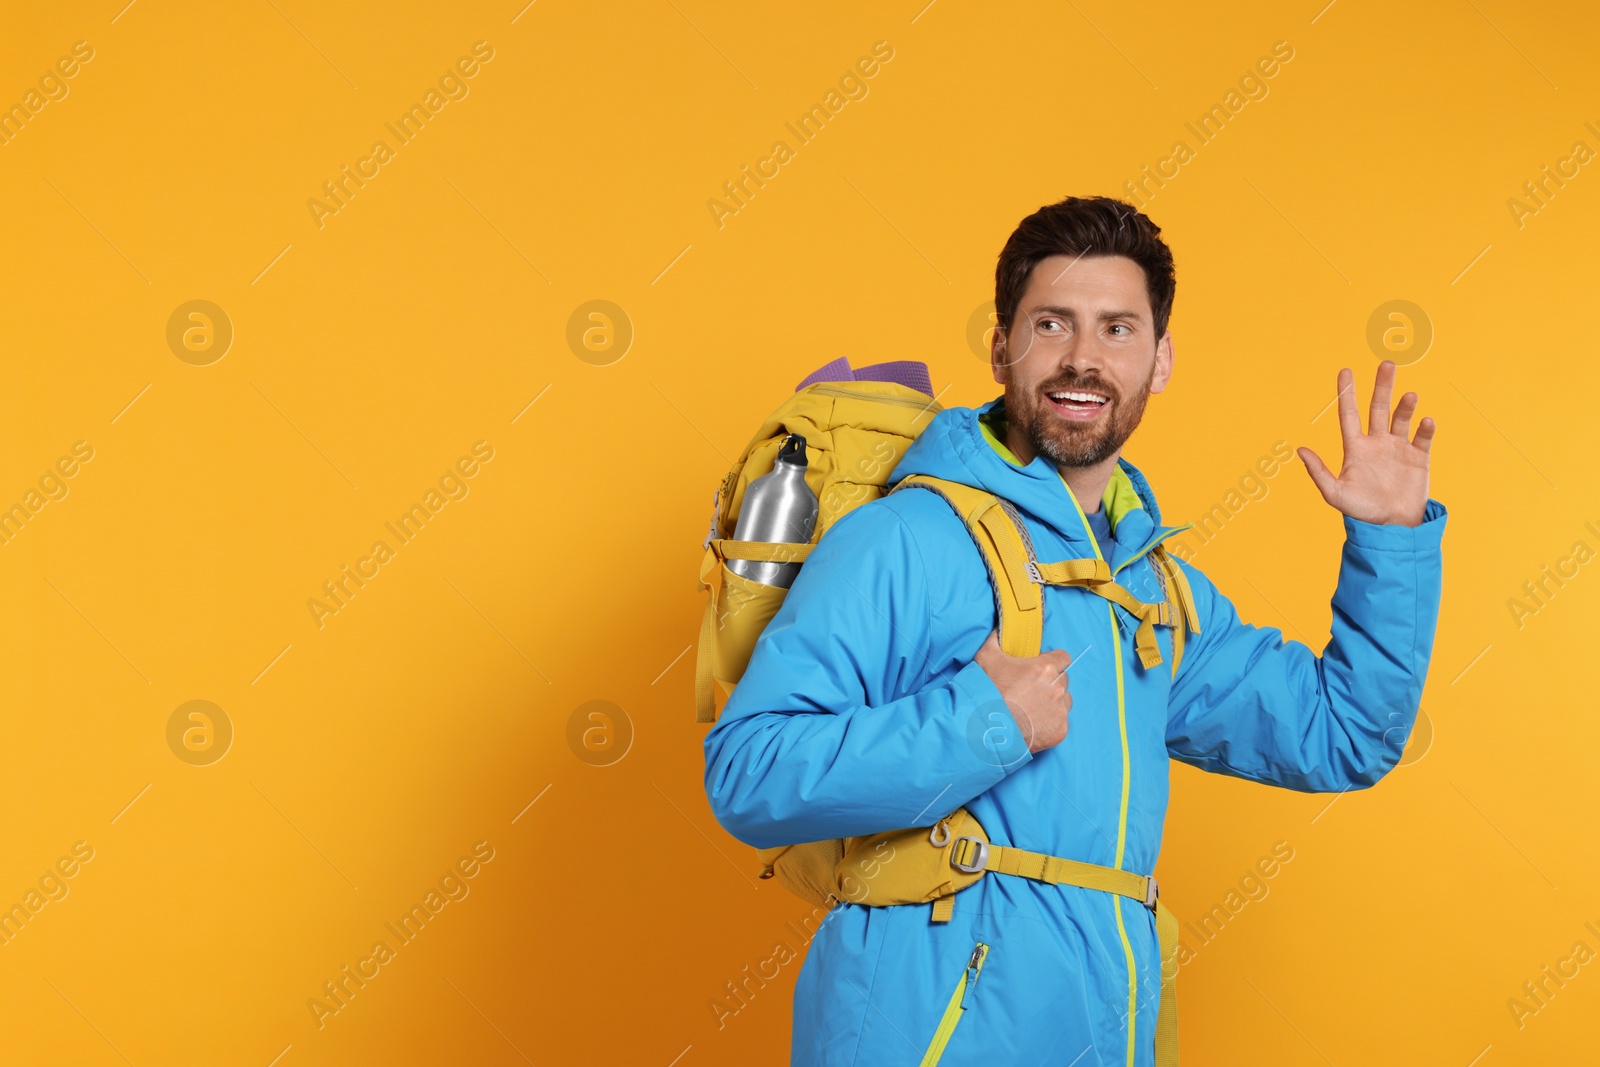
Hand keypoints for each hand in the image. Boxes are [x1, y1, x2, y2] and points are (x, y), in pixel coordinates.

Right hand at [973, 630, 1070, 752]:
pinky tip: (1033, 722)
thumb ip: (997, 638)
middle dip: (1051, 682)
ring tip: (1032, 707)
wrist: (984, 729)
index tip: (1040, 667)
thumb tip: (1002, 627)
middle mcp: (1057, 688)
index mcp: (1045, 668)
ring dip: (1053, 701)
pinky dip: (1050, 722)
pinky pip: (1061, 721)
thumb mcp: (986, 656)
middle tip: (1031, 689)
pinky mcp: (1060, 730)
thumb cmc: (986, 690)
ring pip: (1064, 701)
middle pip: (1063, 679)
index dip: (1052, 661)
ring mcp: (1060, 711)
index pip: (1063, 657)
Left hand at [1298, 361, 1434, 526]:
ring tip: (1410, 396)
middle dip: (1382, 386)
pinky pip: (1423, 437)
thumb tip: (1299, 450)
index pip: (1350, 413)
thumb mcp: (1335, 493)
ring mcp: (1398, 448)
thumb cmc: (1361, 512)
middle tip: (1386, 364)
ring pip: (1401, 418)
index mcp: (1355, 448)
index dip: (1347, 393)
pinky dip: (1425, 428)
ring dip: (1405, 405)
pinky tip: (1426, 421)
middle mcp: (1377, 443)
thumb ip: (1318, 472)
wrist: (1391, 527)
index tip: (1345, 370)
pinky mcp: (1419, 457)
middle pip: (1378, 407)